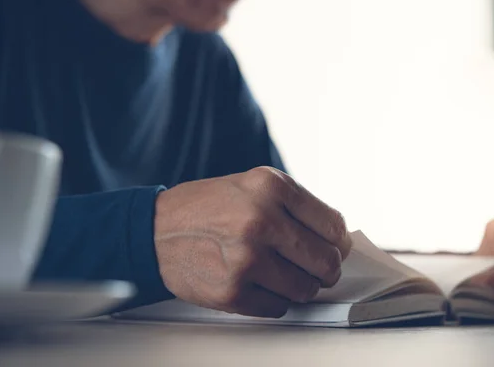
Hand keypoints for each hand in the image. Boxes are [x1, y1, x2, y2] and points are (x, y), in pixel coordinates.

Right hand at [153, 167, 351, 317]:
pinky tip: (255, 282)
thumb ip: (295, 206)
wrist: (156, 231)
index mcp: (271, 187)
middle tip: (312, 268)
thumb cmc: (207, 208)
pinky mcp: (233, 291)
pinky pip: (278, 308)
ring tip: (277, 273)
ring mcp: (247, 258)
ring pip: (305, 290)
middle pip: (326, 262)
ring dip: (298, 286)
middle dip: (324, 270)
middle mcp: (262, 220)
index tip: (333, 248)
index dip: (338, 243)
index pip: (334, 226)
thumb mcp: (253, 185)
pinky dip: (273, 300)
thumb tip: (336, 239)